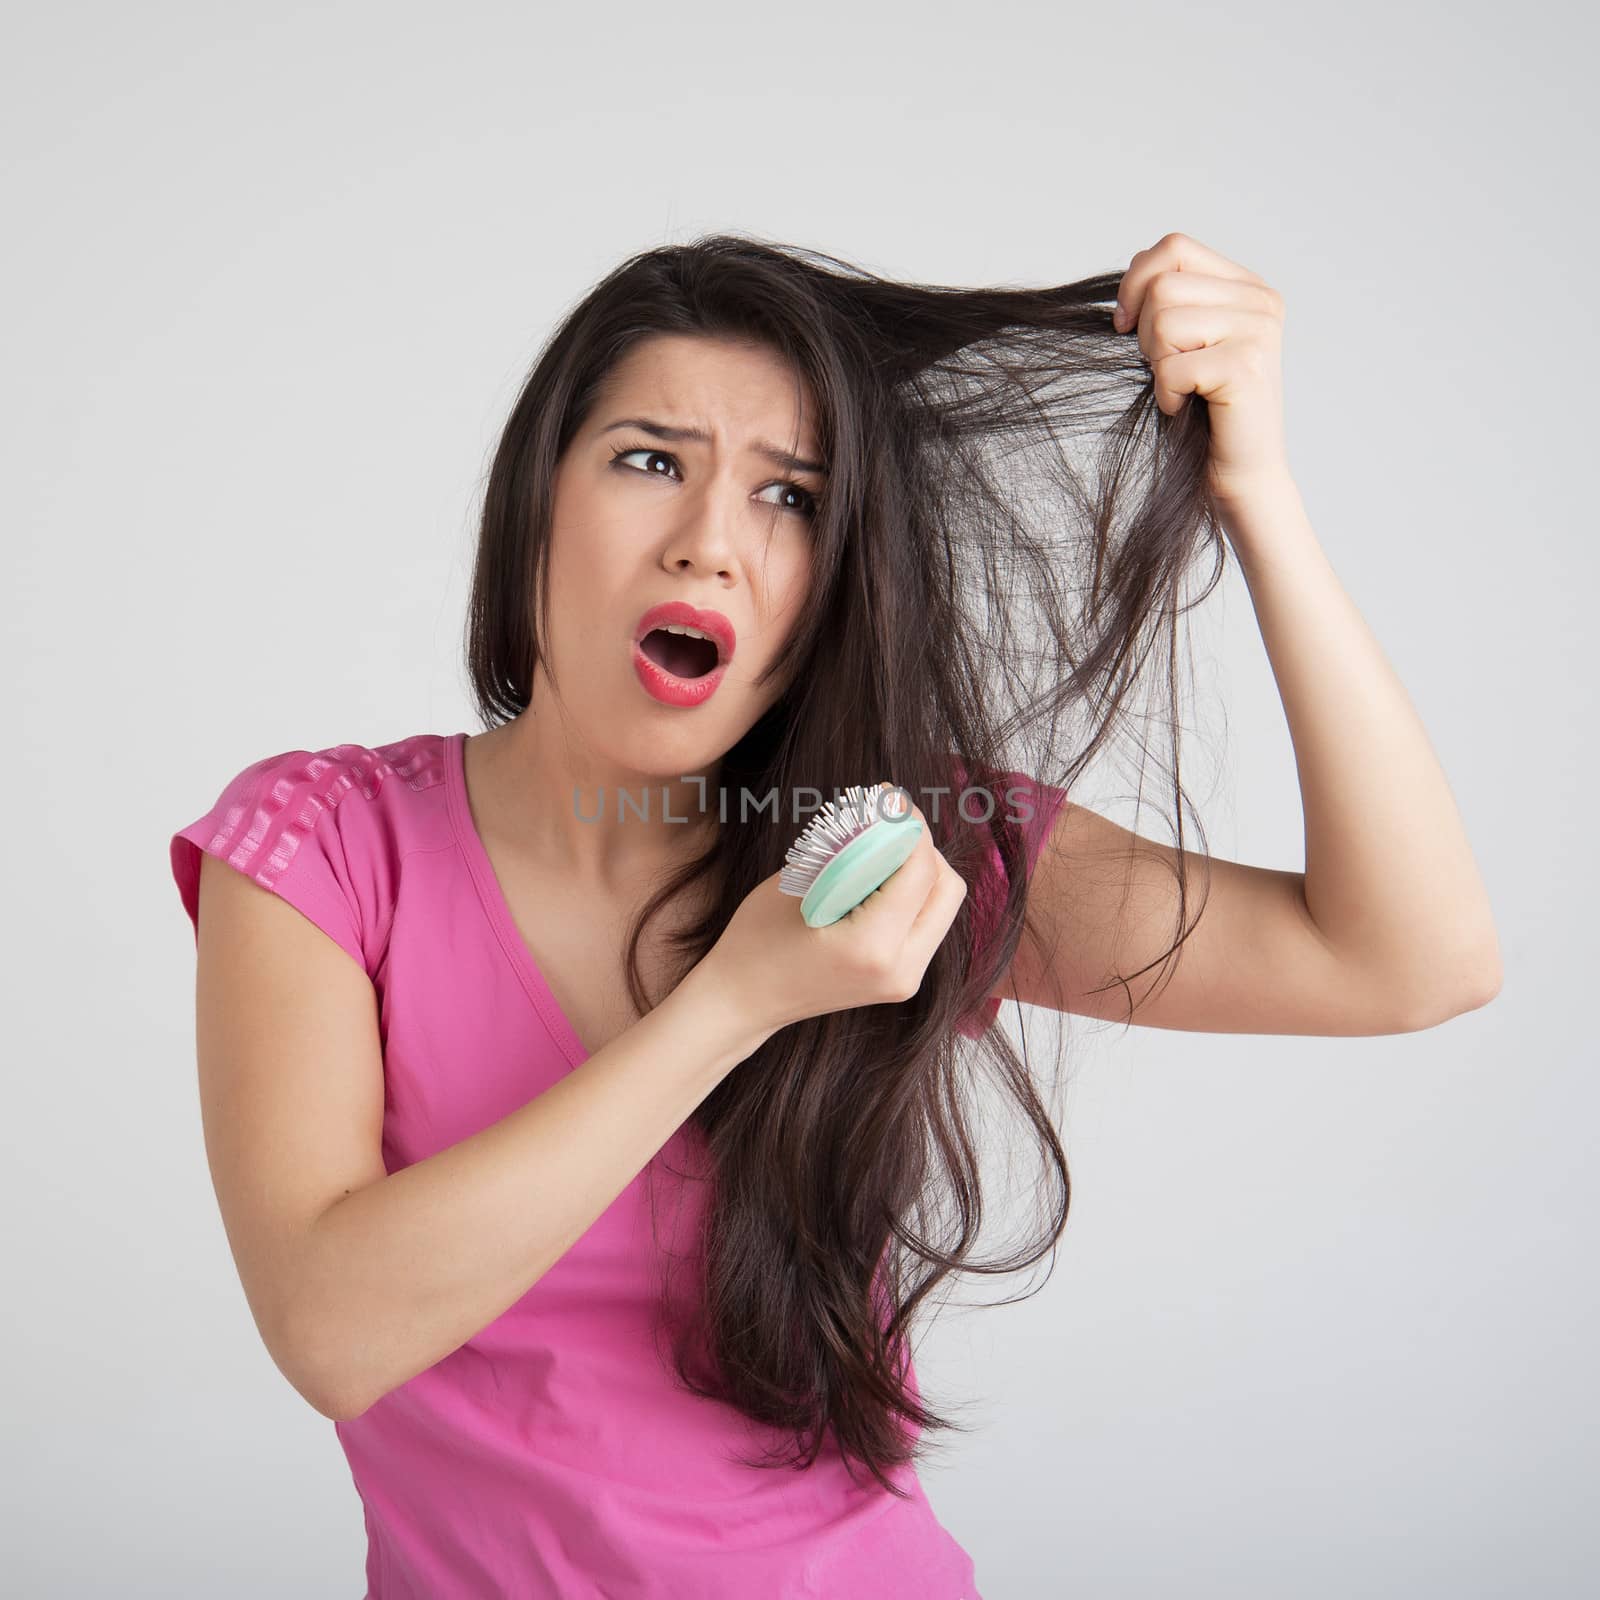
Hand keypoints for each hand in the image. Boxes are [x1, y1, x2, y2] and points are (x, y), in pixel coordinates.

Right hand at [698, 800, 968, 1034]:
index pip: (920, 872)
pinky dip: (911, 893)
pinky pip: (926, 923)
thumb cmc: (756, 940)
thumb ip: (849, 850)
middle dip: (923, 848)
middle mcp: (901, 969)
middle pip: (947, 889)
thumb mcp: (799, 883)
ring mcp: (905, 979)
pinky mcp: (901, 979)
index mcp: (872, 946)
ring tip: (881, 849)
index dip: (910, 826)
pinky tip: (878, 879)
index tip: (891, 797)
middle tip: (889, 824)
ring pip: (942, 906)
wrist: (743, 1002)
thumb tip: (884, 813)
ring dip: (920, 870)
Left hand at [1112, 231, 1290, 507]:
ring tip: (1182, 389)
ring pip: (1164, 321)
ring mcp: (1258, 330)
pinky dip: (1166, 395)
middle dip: (1145, 334)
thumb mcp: (1184, 343)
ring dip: (1157, 365)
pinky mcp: (1246, 366)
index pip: (1174, 247)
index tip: (1126, 325)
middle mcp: (1260, 300)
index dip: (1135, 282)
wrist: (1239, 475)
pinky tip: (1187, 408)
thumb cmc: (1202, 413)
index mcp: (1246, 285)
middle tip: (1165, 370)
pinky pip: (1171, 367)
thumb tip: (1132, 272)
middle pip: (1163, 285)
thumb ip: (1169, 300)